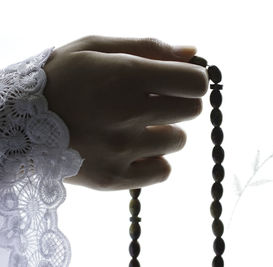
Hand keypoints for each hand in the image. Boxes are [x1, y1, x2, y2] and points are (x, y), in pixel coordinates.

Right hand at [42, 35, 208, 190]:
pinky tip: (132, 149)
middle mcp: (127, 114)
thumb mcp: (96, 47)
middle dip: (179, 102)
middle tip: (153, 101)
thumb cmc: (60, 78)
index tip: (181, 80)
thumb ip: (149, 47)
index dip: (193, 79)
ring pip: (178, 140)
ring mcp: (122, 150)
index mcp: (126, 75)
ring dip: (164, 131)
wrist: (14, 123)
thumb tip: (192, 52)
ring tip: (133, 125)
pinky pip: (163, 170)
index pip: (195, 82)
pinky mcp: (115, 178)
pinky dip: (154, 159)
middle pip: (192, 111)